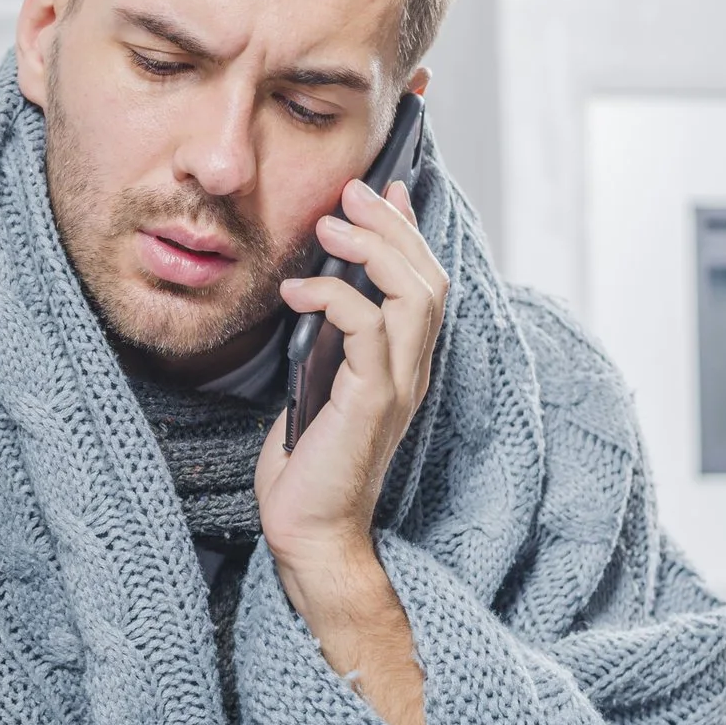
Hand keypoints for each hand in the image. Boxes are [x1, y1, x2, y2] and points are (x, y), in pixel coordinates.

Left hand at [256, 173, 448, 585]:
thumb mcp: (318, 386)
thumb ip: (330, 345)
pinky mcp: (371, 403)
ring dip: (372, 251)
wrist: (310, 531)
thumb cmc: (307, 467)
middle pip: (429, 279)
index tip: (385, 192)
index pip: (426, 285)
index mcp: (405, 366)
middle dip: (392, 226)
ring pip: (413, 296)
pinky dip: (333, 298)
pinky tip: (297, 290)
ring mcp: (398, 387)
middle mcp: (413, 372)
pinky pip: (367, 330)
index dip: (409, 233)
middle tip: (351, 193)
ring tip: (330, 226)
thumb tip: (317, 293)